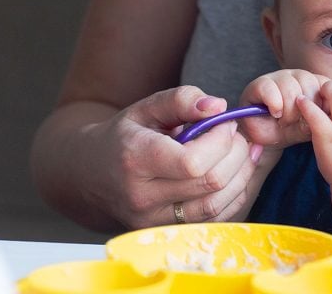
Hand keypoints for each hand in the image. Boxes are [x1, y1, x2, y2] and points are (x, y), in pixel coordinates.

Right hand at [83, 86, 257, 228]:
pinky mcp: (165, 232)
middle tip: (237, 137)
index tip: (225, 123)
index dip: (221, 140)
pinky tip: (234, 175)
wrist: (90, 175)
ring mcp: (153, 220)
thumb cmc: (123, 137)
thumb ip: (181, 100)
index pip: (193, 161)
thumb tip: (219, 106)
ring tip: (241, 153)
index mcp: (135, 159)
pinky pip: (214, 220)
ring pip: (216, 206)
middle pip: (210, 183)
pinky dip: (233, 196)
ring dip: (241, 177)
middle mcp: (142, 196)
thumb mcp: (146, 108)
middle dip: (236, 155)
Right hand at [239, 69, 329, 146]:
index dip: (323, 102)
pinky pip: (270, 88)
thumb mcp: (311, 125)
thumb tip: (330, 110)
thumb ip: (322, 116)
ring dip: (289, 110)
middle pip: (308, 83)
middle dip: (305, 109)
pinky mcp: (261, 83)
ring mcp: (279, 77)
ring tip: (285, 121)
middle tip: (297, 122)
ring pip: (290, 86)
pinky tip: (275, 113)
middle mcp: (298, 76)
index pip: (325, 83)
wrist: (266, 138)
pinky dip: (275, 104)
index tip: (317, 118)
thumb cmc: (290, 130)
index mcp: (314, 83)